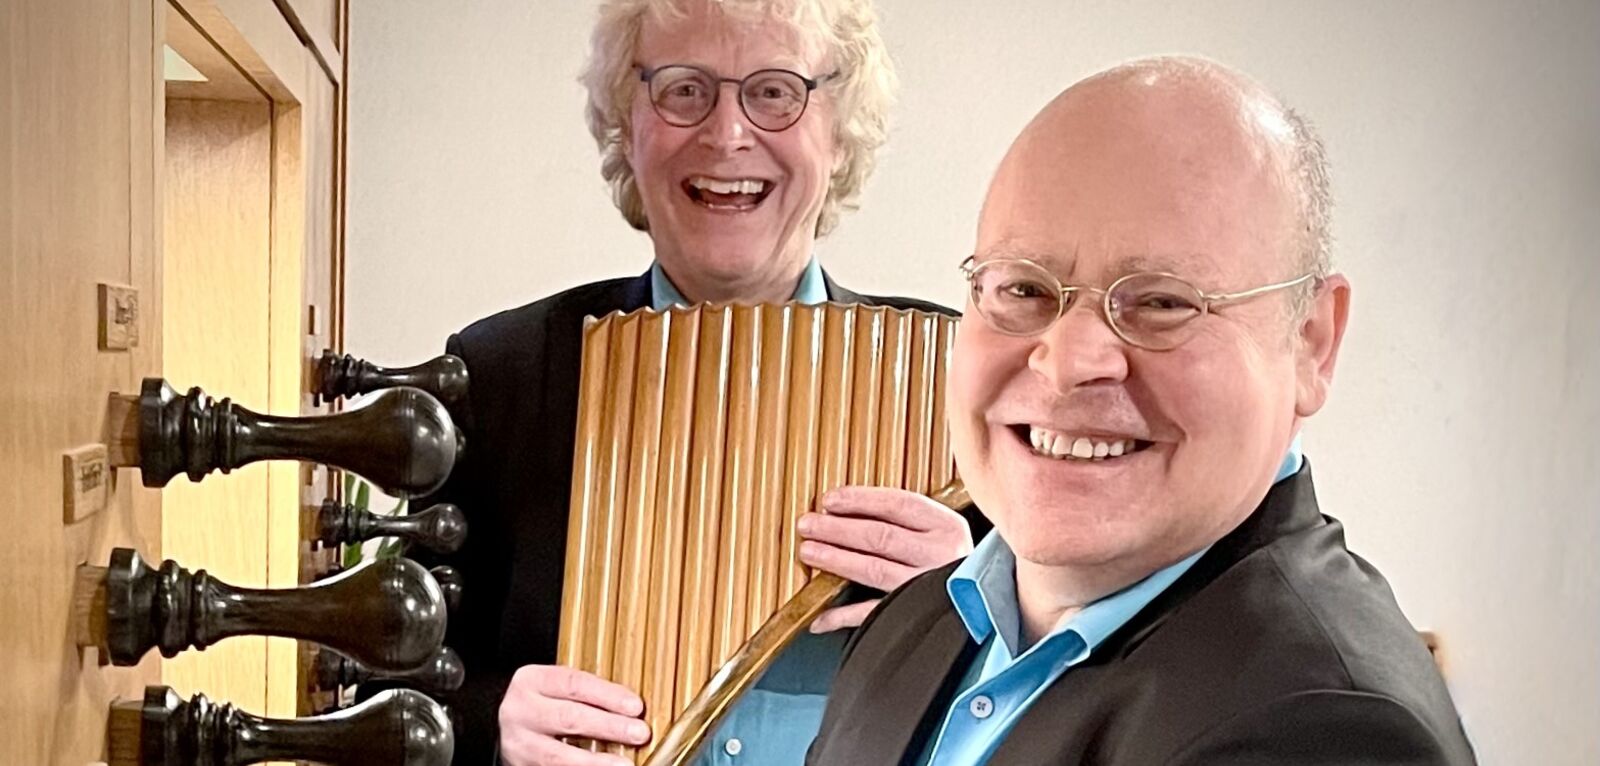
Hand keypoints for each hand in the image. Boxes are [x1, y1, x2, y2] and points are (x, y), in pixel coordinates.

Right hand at [498, 664, 649, 765]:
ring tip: (625, 764)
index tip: (636, 706)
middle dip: (608, 726)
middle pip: (568, 717)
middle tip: (639, 733)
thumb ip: (589, 695)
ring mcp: (519, 744)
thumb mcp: (558, 689)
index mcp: (532, 681)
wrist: (512, 729)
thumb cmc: (545, 705)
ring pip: (558, 755)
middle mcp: (520, 711)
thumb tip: (633, 709)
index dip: (608, 695)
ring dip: (596, 762)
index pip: (574, 684)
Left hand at [797, 485, 973, 632]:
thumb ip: (909, 521)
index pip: (897, 505)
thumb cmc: (957, 562)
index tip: (829, 500)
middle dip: (837, 529)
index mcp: (947, 527)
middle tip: (807, 524)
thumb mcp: (944, 532)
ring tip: (809, 551)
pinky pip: (874, 614)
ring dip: (836, 560)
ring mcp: (929, 587)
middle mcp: (940, 555)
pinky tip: (819, 616)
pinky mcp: (918, 617)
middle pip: (879, 536)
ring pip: (874, 569)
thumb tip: (849, 508)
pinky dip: (842, 616)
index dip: (859, 500)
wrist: (994, 607)